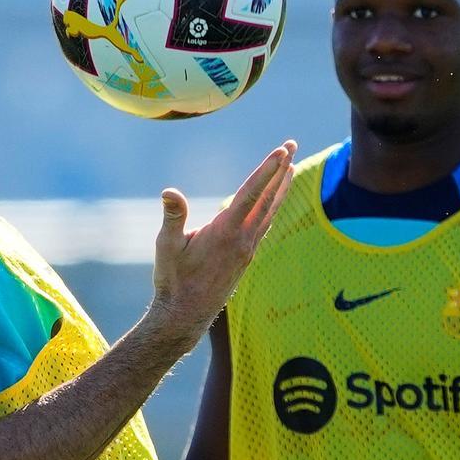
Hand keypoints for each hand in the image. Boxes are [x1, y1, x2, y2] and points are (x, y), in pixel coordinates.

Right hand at [151, 140, 295, 339]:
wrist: (186, 315)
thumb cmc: (173, 280)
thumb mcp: (166, 247)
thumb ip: (173, 217)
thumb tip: (169, 192)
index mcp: (226, 232)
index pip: (251, 194)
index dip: (267, 170)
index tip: (281, 151)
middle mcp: (243, 239)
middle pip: (268, 197)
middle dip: (281, 169)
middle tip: (292, 144)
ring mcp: (248, 248)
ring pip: (270, 211)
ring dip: (281, 186)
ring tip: (291, 166)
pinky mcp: (246, 256)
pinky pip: (264, 224)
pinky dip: (272, 207)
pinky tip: (274, 201)